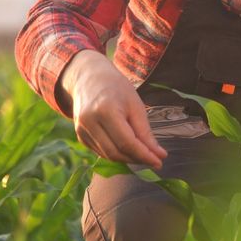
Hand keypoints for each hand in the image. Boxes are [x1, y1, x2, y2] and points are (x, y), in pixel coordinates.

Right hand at [62, 50, 167, 168]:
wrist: (89, 78)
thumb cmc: (117, 88)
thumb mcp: (136, 105)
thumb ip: (145, 132)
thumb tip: (158, 155)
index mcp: (106, 111)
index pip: (127, 142)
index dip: (144, 155)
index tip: (160, 161)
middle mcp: (89, 122)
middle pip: (116, 152)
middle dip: (137, 159)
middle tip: (155, 160)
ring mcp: (81, 130)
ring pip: (108, 155)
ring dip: (127, 159)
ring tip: (144, 155)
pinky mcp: (80, 136)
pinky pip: (100, 151)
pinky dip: (116, 154)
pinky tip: (128, 150)